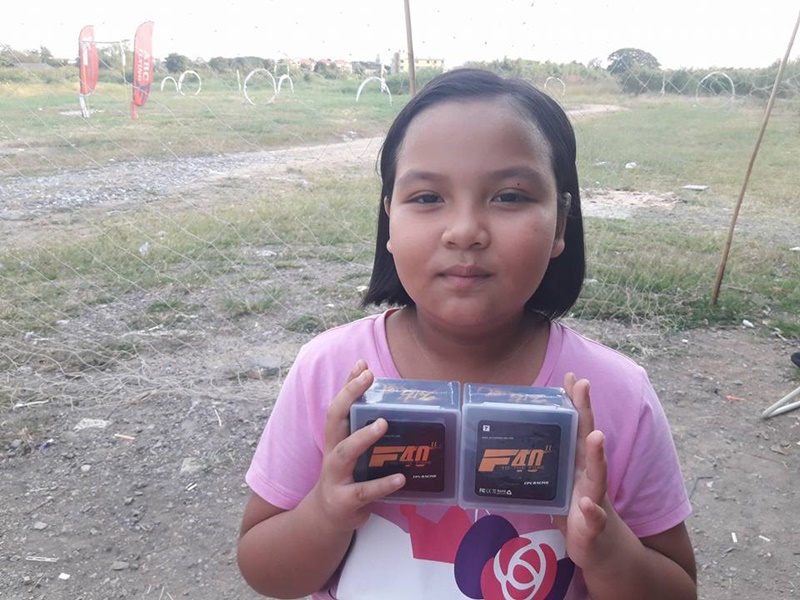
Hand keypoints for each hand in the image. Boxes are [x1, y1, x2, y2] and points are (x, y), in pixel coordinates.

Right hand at [308, 360, 405, 532]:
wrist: (326, 517)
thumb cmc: (345, 476)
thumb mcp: (351, 450)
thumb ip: (365, 431)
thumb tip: (391, 406)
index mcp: (335, 438)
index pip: (338, 405)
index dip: (348, 384)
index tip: (362, 364)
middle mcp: (332, 452)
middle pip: (334, 419)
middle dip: (349, 396)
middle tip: (367, 378)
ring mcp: (336, 477)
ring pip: (346, 453)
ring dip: (363, 437)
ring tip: (383, 424)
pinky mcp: (345, 500)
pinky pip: (364, 491)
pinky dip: (383, 484)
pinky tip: (400, 478)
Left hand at [555, 372, 609, 568]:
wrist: (602, 551)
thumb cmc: (576, 511)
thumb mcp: (560, 483)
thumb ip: (547, 462)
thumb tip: (518, 437)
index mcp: (579, 465)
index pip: (577, 428)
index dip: (575, 402)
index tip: (571, 375)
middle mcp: (589, 477)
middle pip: (589, 440)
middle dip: (587, 412)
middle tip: (584, 385)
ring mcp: (595, 500)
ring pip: (598, 477)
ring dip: (597, 456)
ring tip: (596, 436)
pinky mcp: (593, 528)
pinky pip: (594, 519)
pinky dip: (592, 511)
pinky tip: (587, 504)